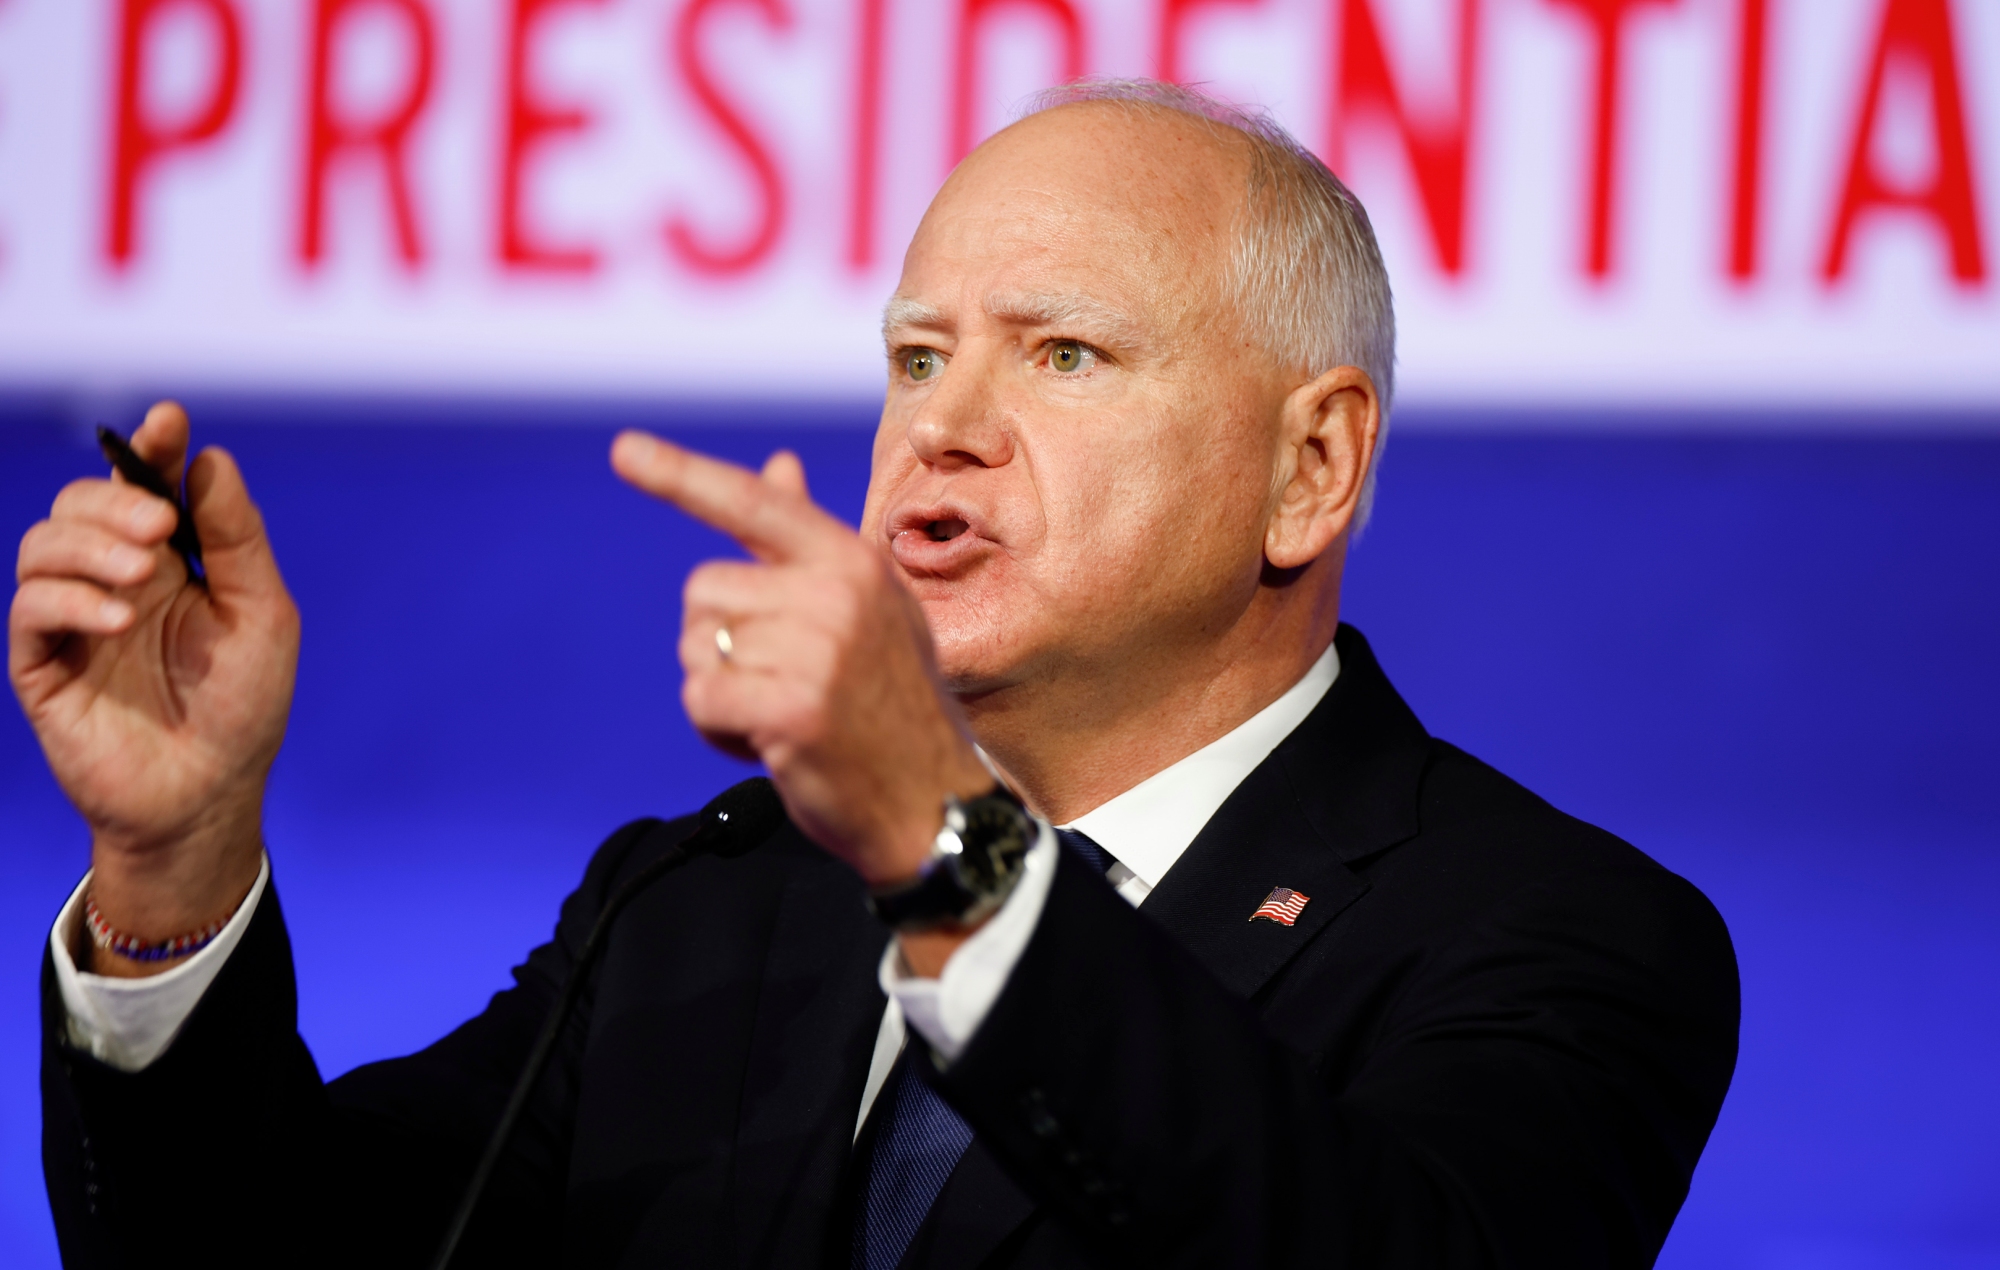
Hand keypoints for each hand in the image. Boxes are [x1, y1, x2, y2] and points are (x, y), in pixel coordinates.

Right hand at [10, 402, 298, 974]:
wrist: (209, 794)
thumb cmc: (242, 707)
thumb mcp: (262, 615)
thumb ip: (237, 539)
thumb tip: (210, 459)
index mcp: (171, 561)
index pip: (144, 484)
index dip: (148, 447)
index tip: (168, 422)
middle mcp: (116, 579)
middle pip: (81, 504)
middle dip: (116, 500)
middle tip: (159, 528)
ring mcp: (75, 619)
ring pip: (43, 545)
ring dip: (90, 547)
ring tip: (142, 576)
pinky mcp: (42, 663)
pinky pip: (30, 608)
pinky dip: (70, 600)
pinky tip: (118, 618)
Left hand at [611, 432, 993, 892]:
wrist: (931, 802)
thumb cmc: (891, 705)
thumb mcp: (867, 608)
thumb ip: (810, 542)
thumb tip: (778, 465)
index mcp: (852, 561)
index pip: (754, 503)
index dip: (681, 474)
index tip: (623, 449)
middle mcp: (836, 594)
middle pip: (704, 590)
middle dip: (719, 640)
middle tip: (780, 681)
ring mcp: (818, 651)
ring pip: (698, 647)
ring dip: (722, 689)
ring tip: (782, 713)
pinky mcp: (792, 709)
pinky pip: (701, 697)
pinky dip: (716, 729)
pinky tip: (768, 743)